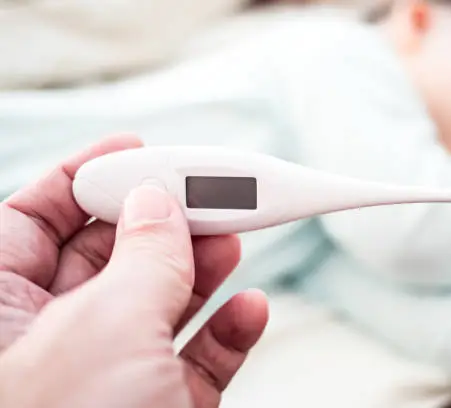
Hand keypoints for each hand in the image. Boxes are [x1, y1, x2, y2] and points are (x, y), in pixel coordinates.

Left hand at [0, 135, 268, 407]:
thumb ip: (142, 257)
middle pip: (111, 256)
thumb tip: (158, 205)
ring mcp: (112, 376)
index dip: (81, 179)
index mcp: (4, 312)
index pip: (32, 221)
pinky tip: (250, 307)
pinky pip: (198, 357)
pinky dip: (229, 330)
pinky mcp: (162, 405)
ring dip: (205, 268)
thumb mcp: (107, 327)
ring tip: (234, 237)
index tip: (133, 148)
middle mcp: (54, 340)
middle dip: (162, 221)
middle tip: (203, 192)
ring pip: (161, 304)